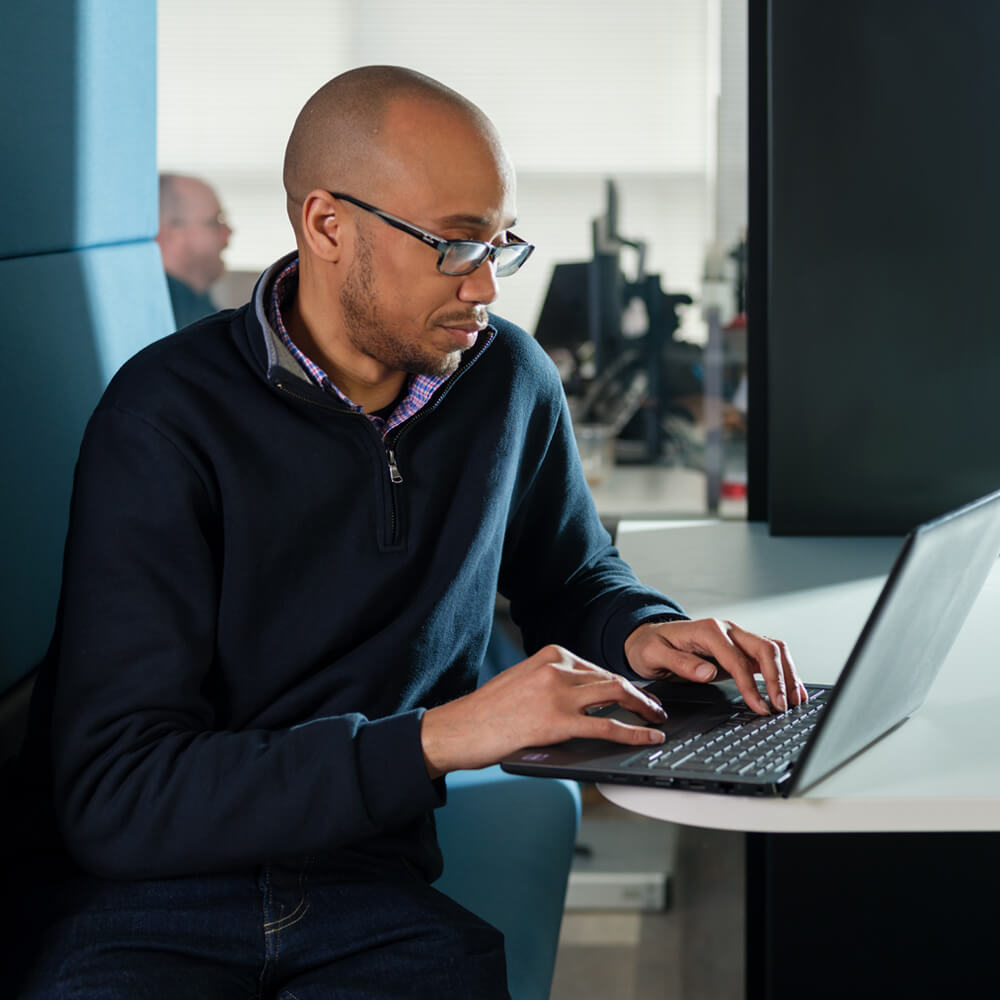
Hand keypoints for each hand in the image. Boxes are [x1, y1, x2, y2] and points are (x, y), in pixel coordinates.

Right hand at [421, 644, 667, 777]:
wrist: (458, 729)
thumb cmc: (486, 712)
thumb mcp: (523, 682)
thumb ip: (553, 683)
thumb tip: (584, 699)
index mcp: (549, 655)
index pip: (596, 668)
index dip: (621, 684)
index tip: (635, 694)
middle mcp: (556, 668)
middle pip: (612, 678)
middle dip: (639, 694)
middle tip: (655, 707)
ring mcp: (558, 693)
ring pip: (616, 694)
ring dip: (644, 708)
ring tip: (656, 720)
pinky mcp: (558, 722)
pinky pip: (608, 725)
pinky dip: (635, 731)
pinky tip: (648, 737)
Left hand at [624, 618, 805, 715]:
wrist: (648, 637)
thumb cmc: (650, 646)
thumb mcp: (654, 655)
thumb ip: (681, 663)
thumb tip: (709, 672)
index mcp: (708, 631)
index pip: (738, 659)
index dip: (751, 685)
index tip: (760, 707)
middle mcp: (727, 630)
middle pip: (765, 648)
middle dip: (779, 678)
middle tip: (783, 707)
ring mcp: (736, 638)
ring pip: (773, 649)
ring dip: (788, 674)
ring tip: (796, 700)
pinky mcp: (740, 648)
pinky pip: (769, 656)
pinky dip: (784, 671)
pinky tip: (792, 689)